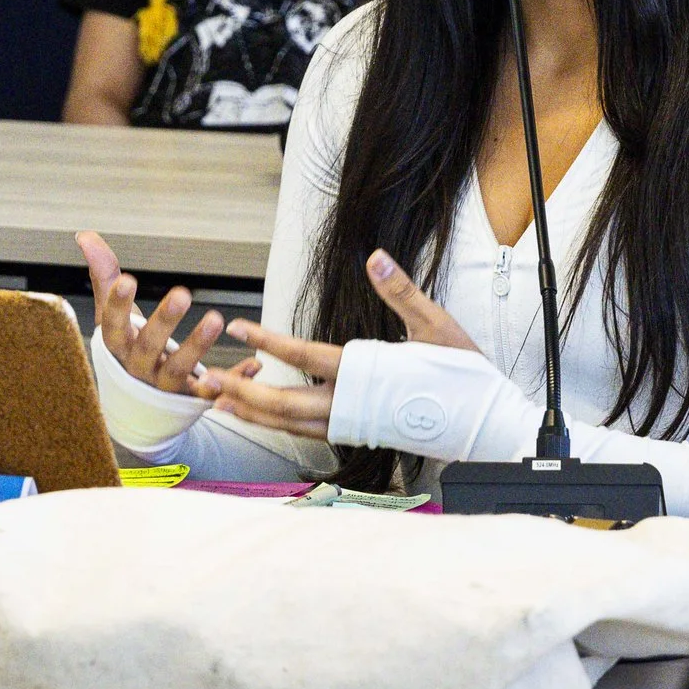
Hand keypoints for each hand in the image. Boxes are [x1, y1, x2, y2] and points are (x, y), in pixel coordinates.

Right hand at [76, 230, 257, 394]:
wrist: (138, 402)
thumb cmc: (128, 346)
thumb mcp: (114, 315)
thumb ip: (105, 276)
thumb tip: (85, 235)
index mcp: (118, 346)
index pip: (112, 326)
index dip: (117, 305)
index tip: (127, 280)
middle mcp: (139, 368)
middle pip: (149, 347)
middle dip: (164, 321)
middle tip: (182, 293)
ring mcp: (164, 386)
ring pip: (180, 369)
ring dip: (198, 345)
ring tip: (217, 318)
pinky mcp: (191, 398)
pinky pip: (213, 391)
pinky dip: (234, 378)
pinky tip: (254, 362)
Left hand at [200, 249, 479, 441]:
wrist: (482, 422)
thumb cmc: (463, 372)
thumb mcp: (437, 325)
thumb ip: (401, 291)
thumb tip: (375, 257)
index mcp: (365, 373)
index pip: (304, 354)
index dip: (268, 339)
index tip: (237, 325)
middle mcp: (350, 404)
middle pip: (283, 402)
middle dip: (242, 389)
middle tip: (205, 378)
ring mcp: (351, 423)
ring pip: (289, 423)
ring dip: (251, 411)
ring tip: (217, 399)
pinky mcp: (355, 432)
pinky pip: (304, 431)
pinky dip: (274, 422)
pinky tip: (258, 415)